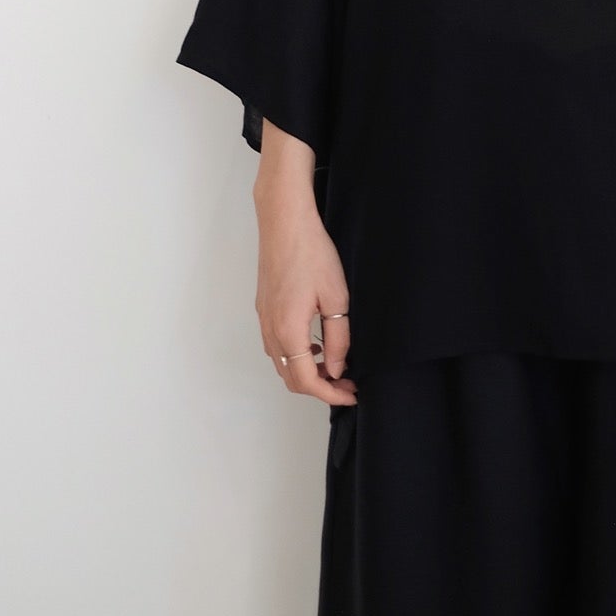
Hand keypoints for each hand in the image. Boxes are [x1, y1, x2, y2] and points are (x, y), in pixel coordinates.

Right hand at [253, 170, 357, 406]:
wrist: (284, 221)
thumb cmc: (311, 253)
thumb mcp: (336, 297)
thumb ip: (338, 339)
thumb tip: (337, 369)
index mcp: (289, 332)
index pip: (307, 381)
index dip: (331, 394)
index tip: (351, 392)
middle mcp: (271, 331)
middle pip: (291, 379)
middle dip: (319, 387)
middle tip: (346, 382)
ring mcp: (264, 320)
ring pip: (282, 364)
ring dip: (306, 372)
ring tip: (334, 364)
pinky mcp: (264, 308)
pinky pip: (276, 346)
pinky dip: (295, 355)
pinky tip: (315, 342)